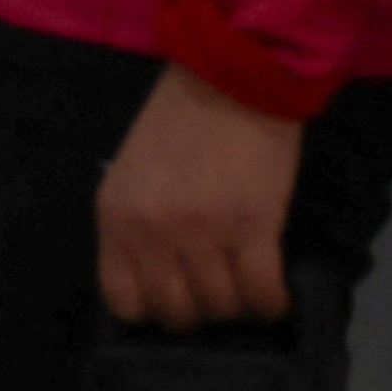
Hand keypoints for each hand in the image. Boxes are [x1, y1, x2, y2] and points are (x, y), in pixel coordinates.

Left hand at [94, 65, 308, 328]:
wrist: (230, 77)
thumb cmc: (180, 121)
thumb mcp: (132, 174)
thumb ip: (136, 225)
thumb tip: (158, 277)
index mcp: (116, 217)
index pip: (124, 301)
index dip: (153, 311)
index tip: (175, 301)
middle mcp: (152, 232)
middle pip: (176, 312)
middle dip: (200, 313)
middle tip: (218, 294)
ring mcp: (202, 232)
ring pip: (221, 306)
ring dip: (238, 305)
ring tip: (248, 286)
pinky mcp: (252, 227)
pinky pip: (260, 292)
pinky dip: (272, 302)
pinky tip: (275, 295)